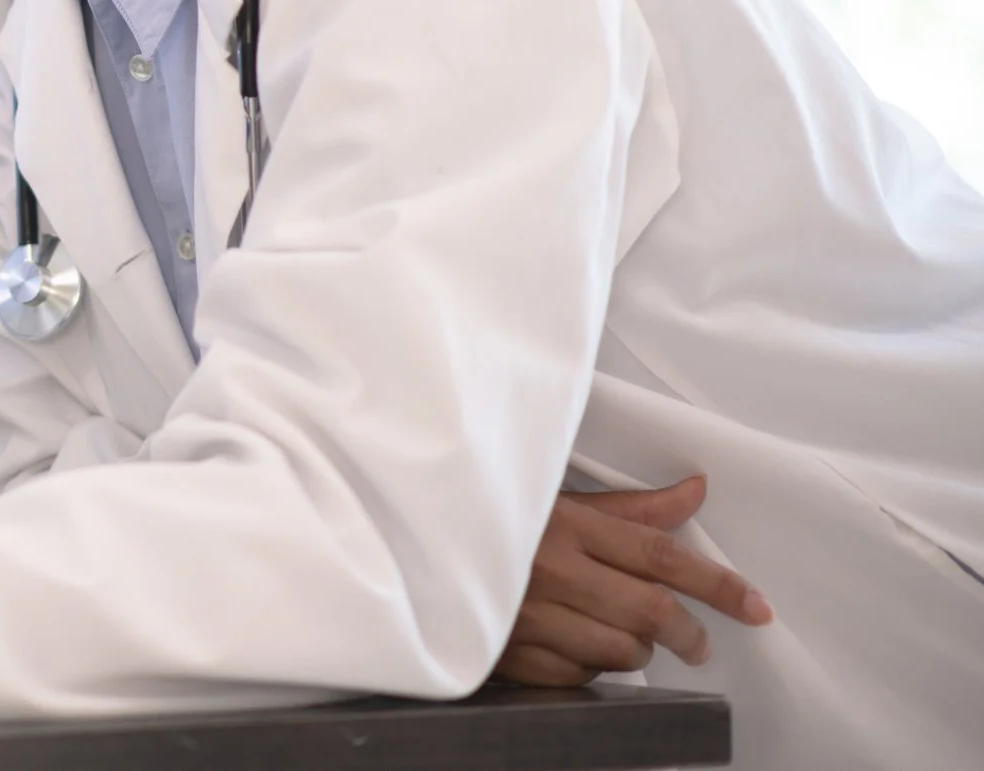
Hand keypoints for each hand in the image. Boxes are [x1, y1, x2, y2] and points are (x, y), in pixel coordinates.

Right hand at [497, 476, 774, 685]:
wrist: (414, 542)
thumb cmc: (493, 517)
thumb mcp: (556, 501)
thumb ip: (628, 508)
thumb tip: (693, 492)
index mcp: (563, 525)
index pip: (660, 556)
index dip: (716, 583)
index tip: (754, 605)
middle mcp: (549, 570)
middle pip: (650, 611)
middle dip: (688, 633)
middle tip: (697, 641)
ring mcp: (527, 616)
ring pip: (620, 651)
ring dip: (635, 649)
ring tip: (621, 633)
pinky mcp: (508, 653)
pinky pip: (577, 675)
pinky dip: (588, 667)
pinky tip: (574, 644)